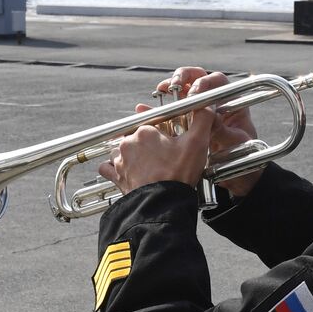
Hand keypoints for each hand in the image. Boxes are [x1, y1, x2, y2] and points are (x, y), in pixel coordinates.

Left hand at [98, 106, 214, 196]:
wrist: (163, 204)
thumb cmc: (178, 175)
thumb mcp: (197, 143)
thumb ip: (202, 120)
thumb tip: (205, 107)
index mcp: (145, 131)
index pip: (154, 123)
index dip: (164, 132)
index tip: (171, 141)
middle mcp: (128, 143)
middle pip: (138, 136)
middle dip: (149, 144)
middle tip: (164, 156)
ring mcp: (120, 160)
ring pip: (122, 150)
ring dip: (132, 154)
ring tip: (148, 164)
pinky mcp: (116, 176)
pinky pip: (108, 168)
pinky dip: (114, 168)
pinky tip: (126, 171)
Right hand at [163, 67, 264, 197]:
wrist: (237, 175)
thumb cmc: (243, 157)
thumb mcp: (235, 144)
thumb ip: (224, 130)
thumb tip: (210, 116)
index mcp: (231, 102)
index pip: (217, 82)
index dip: (205, 83)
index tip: (193, 92)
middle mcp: (214, 102)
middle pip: (197, 79)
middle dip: (183, 77)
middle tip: (173, 83)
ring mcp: (200, 111)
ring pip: (182, 92)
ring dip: (169, 88)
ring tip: (160, 90)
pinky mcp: (187, 123)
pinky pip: (172, 112)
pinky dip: (159, 110)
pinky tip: (145, 109)